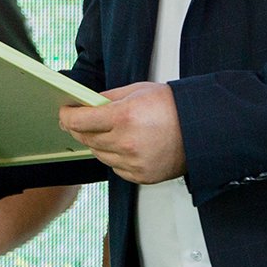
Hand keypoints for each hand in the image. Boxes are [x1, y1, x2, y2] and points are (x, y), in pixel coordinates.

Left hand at [59, 82, 185, 184]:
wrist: (201, 129)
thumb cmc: (173, 107)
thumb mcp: (137, 91)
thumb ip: (108, 98)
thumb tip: (87, 104)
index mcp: (123, 117)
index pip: (79, 121)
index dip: (67, 116)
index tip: (64, 113)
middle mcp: (126, 143)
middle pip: (86, 139)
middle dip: (78, 129)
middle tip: (78, 121)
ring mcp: (133, 162)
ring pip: (99, 155)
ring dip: (96, 143)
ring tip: (106, 132)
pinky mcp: (141, 176)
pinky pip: (115, 167)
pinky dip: (114, 157)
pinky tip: (123, 145)